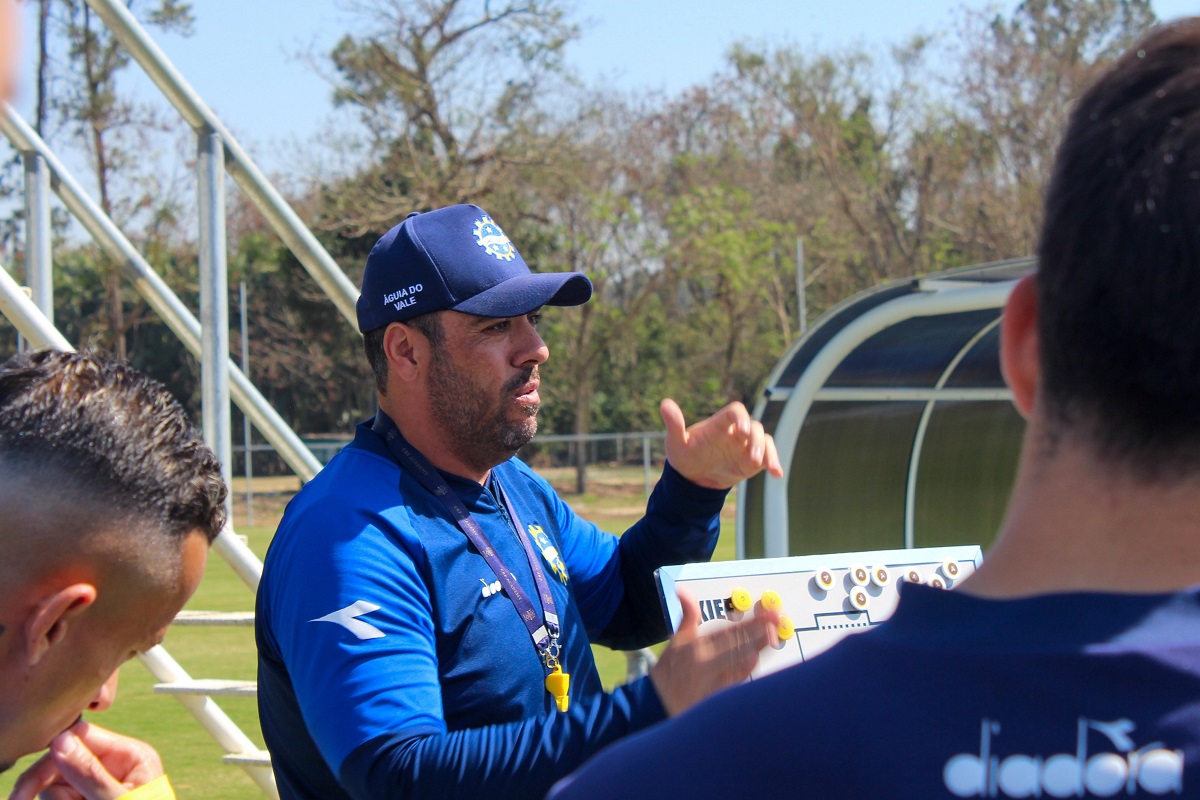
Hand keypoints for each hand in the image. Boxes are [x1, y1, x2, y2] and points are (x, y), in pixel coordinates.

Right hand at [9, 721, 164, 799]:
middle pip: (62, 761)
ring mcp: (97, 787)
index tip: (31, 782)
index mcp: (130, 756)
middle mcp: (113, 767)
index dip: (53, 754)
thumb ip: (90, 774)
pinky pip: (58, 799)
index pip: (83, 736)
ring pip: (55, 786)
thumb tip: (60, 741)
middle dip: (41, 783)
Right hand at [649, 588, 777, 716]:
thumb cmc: (669, 670)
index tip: (768, 614)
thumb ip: (687, 616)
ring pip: (740, 661)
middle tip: (778, 621)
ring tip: (772, 637)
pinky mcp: (716, 694)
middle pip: (738, 644)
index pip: (729, 631)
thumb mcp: (676, 640)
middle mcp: (706, 662)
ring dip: (757, 648)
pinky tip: (755, 659)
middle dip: (760, 632)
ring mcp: (712, 679)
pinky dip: (745, 668)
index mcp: (697, 646)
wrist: (656, 702)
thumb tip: (683, 591)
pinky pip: (734, 679)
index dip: (751, 622)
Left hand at [660, 398, 782, 489]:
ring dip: (766, 451)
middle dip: (755, 439)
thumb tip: (664, 404)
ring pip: (764, 440)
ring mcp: (746, 445)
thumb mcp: (676, 442)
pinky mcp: (753, 460)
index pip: (735, 411)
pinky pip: (768, 457)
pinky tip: (777, 474)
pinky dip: (774, 463)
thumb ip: (674, 424)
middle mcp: (736, 432)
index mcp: (719, 424)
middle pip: (754, 426)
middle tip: (751, 456)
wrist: (693, 477)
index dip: (741, 417)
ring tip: (760, 465)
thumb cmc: (684, 454)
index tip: (742, 429)